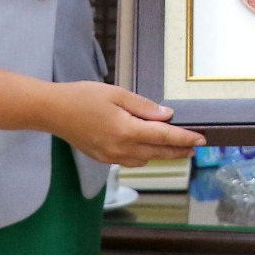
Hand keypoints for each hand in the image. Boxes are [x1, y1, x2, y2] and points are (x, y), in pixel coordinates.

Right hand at [47, 80, 204, 165]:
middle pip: (157, 153)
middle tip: (194, 148)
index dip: (184, 139)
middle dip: (178, 151)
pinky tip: (147, 147)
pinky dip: (144, 155)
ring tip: (175, 147)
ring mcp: (111, 157)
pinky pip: (131, 161)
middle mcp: (121, 149)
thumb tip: (167, 115)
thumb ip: (144, 107)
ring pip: (145, 159)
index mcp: (127, 131)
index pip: (163, 137)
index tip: (201, 140)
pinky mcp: (103, 159)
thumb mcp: (117, 94)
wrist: (53, 111)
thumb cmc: (83, 97)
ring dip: (161, 154)